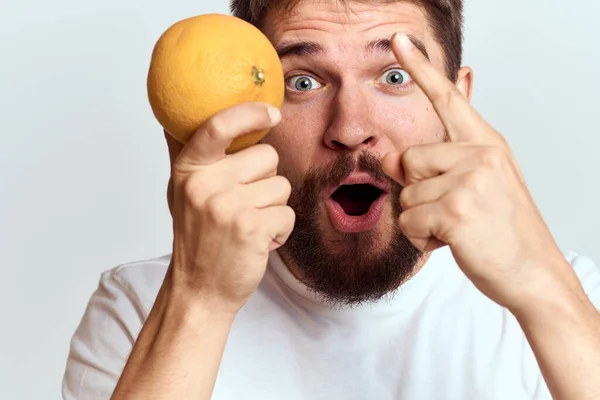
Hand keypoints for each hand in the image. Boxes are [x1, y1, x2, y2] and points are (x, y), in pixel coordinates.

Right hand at [167, 102, 295, 313]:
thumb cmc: (197, 238)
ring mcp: (227, 206)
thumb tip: (180, 118)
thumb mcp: (183, 192)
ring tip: (250, 225)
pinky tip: (259, 241)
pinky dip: (281, 231)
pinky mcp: (251, 228)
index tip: (271, 113)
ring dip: (274, 209)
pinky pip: (288, 214)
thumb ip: (188, 155)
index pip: (218, 126)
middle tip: (245, 206)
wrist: (200, 290)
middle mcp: (205, 184)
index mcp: (189, 170)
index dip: (249, 113)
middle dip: (266, 181)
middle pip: (268, 157)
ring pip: (282, 186)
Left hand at [382, 33, 581, 310]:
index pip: (448, 99)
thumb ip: (436, 167)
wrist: (533, 273)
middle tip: (453, 211)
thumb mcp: (477, 187)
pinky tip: (452, 243)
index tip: (399, 39)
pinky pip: (409, 222)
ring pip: (404, 196)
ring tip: (457, 229)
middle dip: (417, 193)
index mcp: (486, 144)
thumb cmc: (503, 230)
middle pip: (407, 161)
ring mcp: (469, 180)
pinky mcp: (455, 209)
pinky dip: (422, 240)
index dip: (421, 68)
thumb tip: (389, 157)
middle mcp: (479, 154)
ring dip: (421, 221)